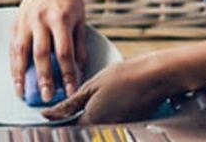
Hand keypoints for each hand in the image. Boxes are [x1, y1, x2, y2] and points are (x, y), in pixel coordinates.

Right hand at [9, 0, 85, 101]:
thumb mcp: (80, 18)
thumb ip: (79, 44)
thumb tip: (79, 69)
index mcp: (61, 18)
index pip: (64, 52)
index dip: (66, 73)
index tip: (70, 89)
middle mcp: (42, 19)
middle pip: (41, 54)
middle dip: (44, 78)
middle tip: (47, 96)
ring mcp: (27, 19)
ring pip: (21, 51)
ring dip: (21, 75)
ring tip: (22, 93)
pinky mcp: (16, 20)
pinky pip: (12, 45)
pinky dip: (13, 62)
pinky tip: (15, 75)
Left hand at [42, 54, 172, 124]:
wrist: (156, 76)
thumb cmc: (126, 75)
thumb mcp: (93, 84)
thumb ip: (70, 103)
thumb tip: (49, 114)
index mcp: (91, 120)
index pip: (68, 127)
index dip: (61, 117)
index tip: (58, 111)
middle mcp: (104, 129)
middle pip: (84, 126)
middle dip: (81, 114)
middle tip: (90, 94)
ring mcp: (119, 128)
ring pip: (99, 124)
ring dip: (97, 112)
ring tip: (109, 92)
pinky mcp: (131, 125)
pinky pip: (114, 121)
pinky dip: (112, 110)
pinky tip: (120, 95)